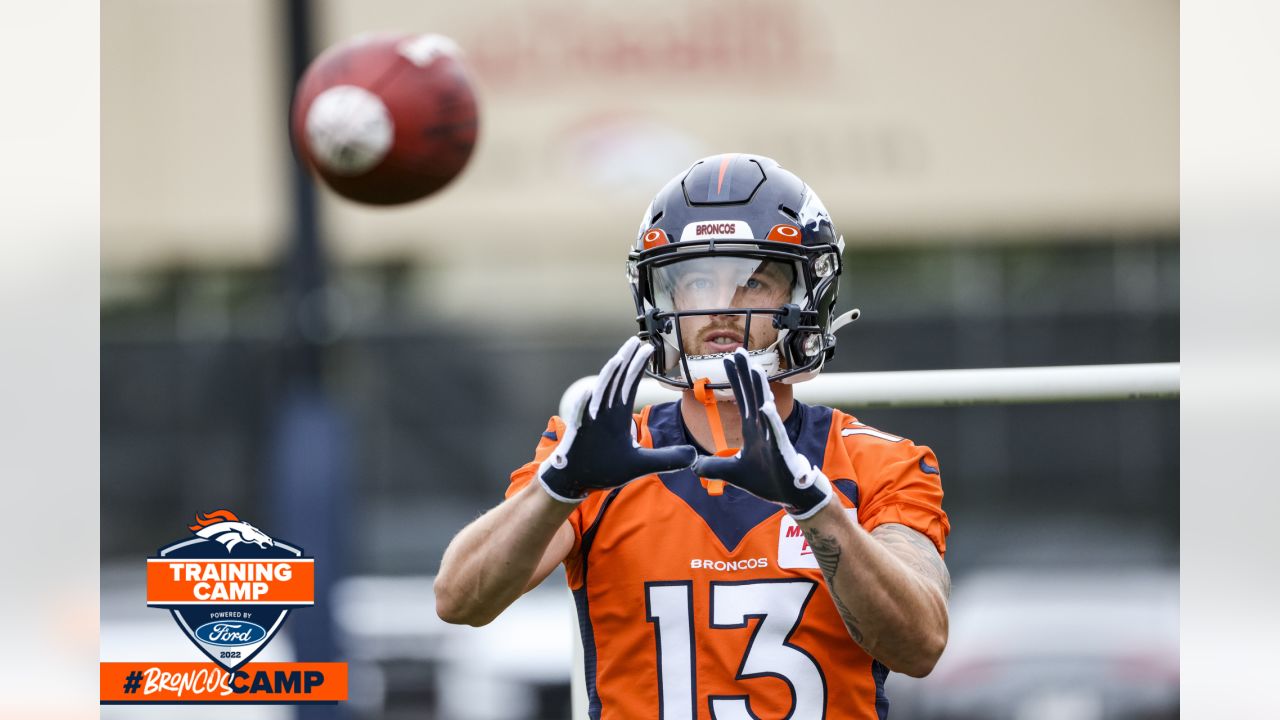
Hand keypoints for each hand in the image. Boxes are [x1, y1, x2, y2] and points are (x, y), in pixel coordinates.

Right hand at [538, 338, 697, 502]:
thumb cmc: (605, 468)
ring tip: (619, 358)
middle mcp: (604, 413)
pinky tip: (590, 393)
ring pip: (600, 394)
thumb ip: (667, 459)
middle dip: (626, 360)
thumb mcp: (642, 464)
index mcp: (617, 415)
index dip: (638, 367)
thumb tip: (693, 456)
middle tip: (637, 340)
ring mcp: (590, 422)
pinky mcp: (579, 435)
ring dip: (608, 377)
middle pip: (616, 382)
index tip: (648, 349)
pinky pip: (581, 417)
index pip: (630, 385)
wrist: (577, 481)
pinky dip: (585, 405)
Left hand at [692, 348, 833, 518]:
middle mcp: (763, 427)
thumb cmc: (767, 480)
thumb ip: (714, 467)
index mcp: (753, 429)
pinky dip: (769, 420)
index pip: (742, 398)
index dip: (734, 379)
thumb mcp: (733, 473)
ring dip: (758, 388)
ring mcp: (773, 437)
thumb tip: (693, 466)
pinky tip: (764, 406)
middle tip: (739, 350)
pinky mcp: (781, 450)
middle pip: (752, 395)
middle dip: (745, 372)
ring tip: (753, 368)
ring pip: (764, 407)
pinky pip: (774, 433)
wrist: (790, 495)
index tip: (728, 359)